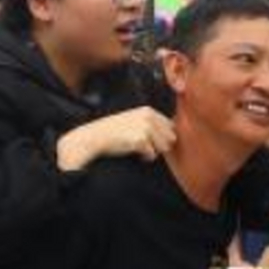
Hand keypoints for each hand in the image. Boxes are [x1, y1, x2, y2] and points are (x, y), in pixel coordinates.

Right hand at [56, 108, 175, 170]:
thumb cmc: (115, 131)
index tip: (151, 141)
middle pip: (171, 138)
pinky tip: (133, 152)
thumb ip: (152, 123)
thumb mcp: (134, 120)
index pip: (171, 126)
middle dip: (160, 145)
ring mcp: (146, 128)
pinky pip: (152, 155)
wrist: (96, 136)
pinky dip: (144, 157)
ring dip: (153, 151)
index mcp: (149, 111)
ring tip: (138, 148)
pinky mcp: (141, 140)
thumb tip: (173, 136)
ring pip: (163, 148)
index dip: (163, 136)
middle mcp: (149, 117)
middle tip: (144, 146)